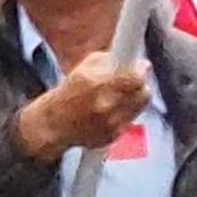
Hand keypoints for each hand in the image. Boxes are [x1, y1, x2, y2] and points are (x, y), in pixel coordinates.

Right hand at [12, 55, 151, 161]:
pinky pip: (130, 120)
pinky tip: (110, 111)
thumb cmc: (69, 92)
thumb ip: (110, 60)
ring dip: (134, 99)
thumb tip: (135, 60)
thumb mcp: (84, 68)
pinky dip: (124, 114)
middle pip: (143, 93)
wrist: (53, 124)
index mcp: (96, 84)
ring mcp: (110, 123)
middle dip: (139, 84)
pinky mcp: (113, 136)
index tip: (141, 66)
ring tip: (119, 95)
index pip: (135, 77)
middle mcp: (105, 105)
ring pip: (140, 106)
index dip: (140, 70)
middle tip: (132, 80)